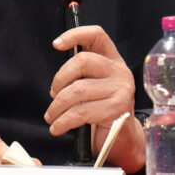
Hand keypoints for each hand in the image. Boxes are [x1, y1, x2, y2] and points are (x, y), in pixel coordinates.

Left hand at [44, 25, 144, 172]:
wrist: (122, 139)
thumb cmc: (102, 110)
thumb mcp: (92, 87)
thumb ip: (80, 74)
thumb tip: (57, 79)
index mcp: (112, 60)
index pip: (97, 35)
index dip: (75, 35)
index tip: (56, 44)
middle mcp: (119, 71)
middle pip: (82, 61)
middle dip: (59, 79)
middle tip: (53, 95)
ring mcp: (121, 89)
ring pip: (77, 90)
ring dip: (57, 106)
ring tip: (51, 117)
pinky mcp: (116, 109)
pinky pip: (80, 112)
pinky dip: (63, 121)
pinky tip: (58, 127)